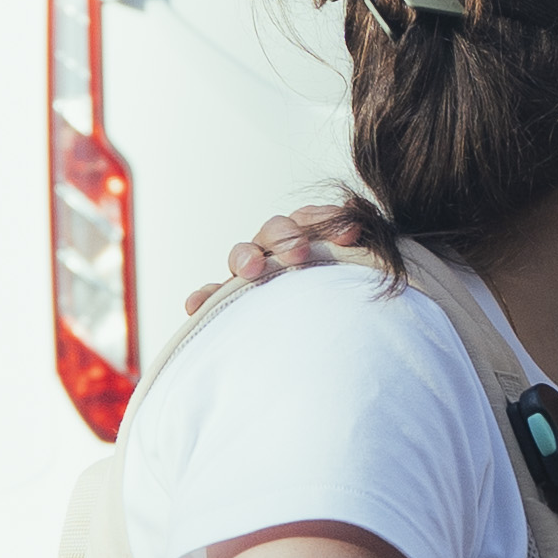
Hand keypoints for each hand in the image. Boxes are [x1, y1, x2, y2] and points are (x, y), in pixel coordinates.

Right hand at [184, 199, 369, 315]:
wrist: (327, 346)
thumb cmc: (345, 299)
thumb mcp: (359, 268)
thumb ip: (361, 240)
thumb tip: (357, 211)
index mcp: (306, 237)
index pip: (312, 219)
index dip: (328, 220)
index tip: (351, 234)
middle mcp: (275, 251)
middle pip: (274, 231)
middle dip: (286, 237)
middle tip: (301, 253)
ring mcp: (250, 275)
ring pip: (242, 256)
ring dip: (246, 258)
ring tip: (252, 270)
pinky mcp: (229, 303)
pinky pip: (212, 297)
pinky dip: (204, 298)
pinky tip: (196, 306)